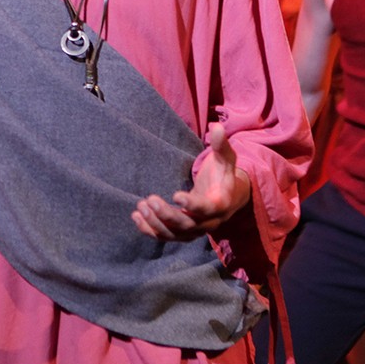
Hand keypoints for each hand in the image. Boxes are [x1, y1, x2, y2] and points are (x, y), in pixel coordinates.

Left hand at [132, 123, 250, 241]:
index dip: (192, 204)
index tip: (175, 194)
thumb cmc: (223, 174)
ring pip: (175, 235)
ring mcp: (195, 231)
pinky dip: (150, 230)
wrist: (229, 197)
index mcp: (220, 204)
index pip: (206, 209)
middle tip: (149, 199)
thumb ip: (221, 145)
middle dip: (167, 215)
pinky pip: (166, 237)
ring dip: (155, 223)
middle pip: (188, 226)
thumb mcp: (225, 158)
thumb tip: (215, 126)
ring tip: (140, 206)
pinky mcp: (183, 234)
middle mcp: (209, 222)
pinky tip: (135, 217)